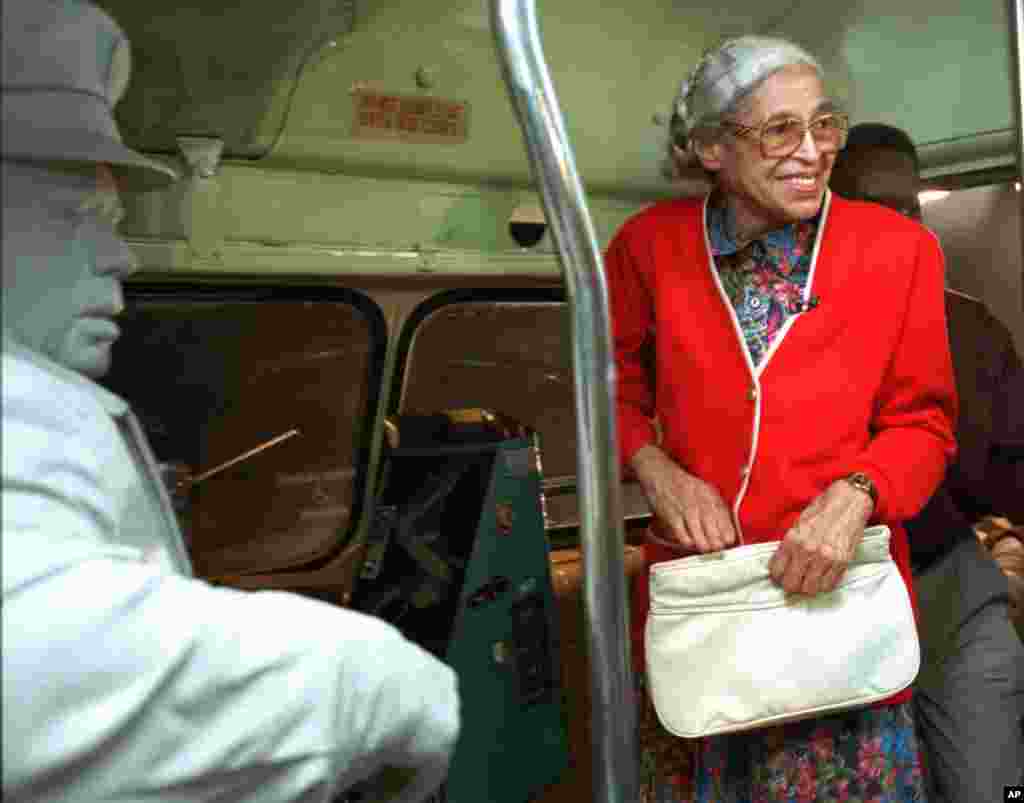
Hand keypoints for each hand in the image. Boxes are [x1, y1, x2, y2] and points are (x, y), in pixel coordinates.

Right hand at [630, 445, 736, 552]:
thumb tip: (725, 525)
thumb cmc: (682, 483)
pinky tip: (690, 542)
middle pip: (713, 530)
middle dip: (717, 543)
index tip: (729, 541)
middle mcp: (700, 502)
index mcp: (710, 495)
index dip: (728, 533)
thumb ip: (715, 504)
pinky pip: (683, 535)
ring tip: (706, 548)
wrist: (659, 474)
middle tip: (718, 549)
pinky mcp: (672, 516)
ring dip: (704, 545)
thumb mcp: (703, 488)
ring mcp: (685, 510)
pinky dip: (688, 542)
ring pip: (699, 536)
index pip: (724, 519)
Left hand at [768, 479, 873, 594]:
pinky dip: (823, 585)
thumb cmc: (822, 511)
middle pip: (791, 584)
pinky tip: (821, 577)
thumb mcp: (797, 524)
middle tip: (792, 580)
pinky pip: (828, 585)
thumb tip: (781, 565)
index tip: (780, 575)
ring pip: (810, 589)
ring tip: (807, 580)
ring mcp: (826, 558)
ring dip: (807, 587)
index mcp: (793, 539)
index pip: (777, 571)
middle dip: (790, 585)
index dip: (777, 575)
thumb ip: (789, 545)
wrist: (848, 502)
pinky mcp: (842, 562)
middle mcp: (808, 551)